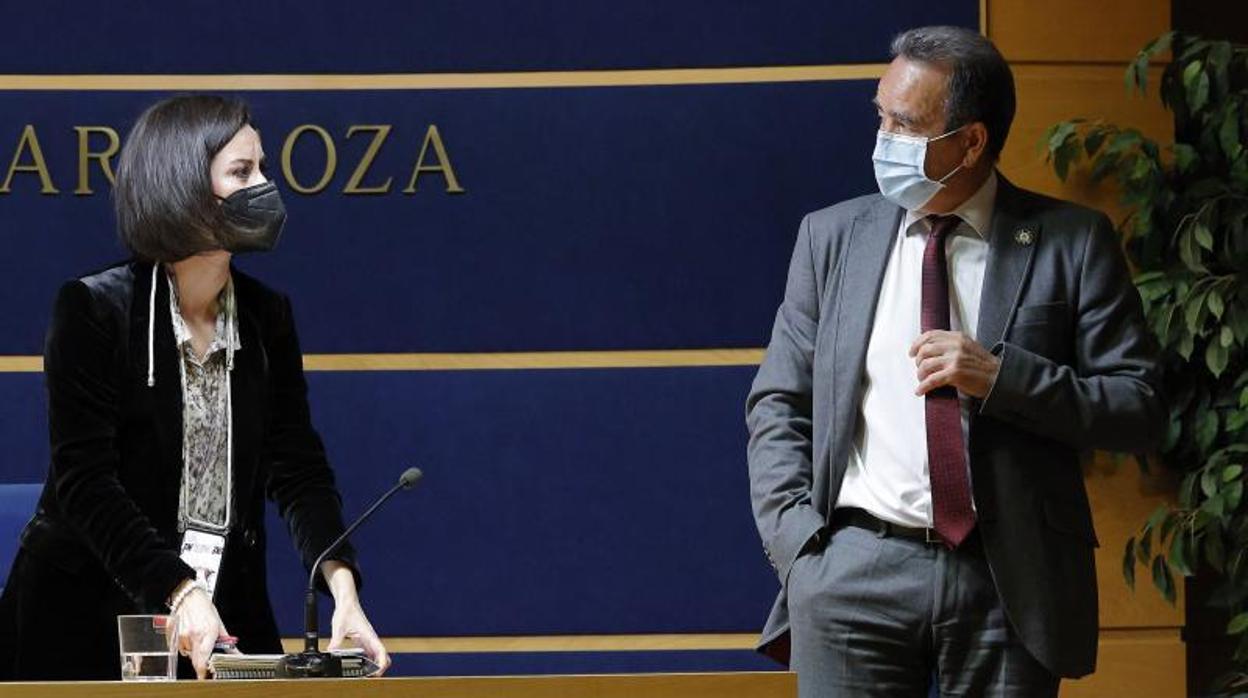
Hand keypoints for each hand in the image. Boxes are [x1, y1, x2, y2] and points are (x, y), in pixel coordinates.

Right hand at [171, 584, 228, 679]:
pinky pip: (179, 648)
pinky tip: (189, 635)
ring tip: (197, 637)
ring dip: (193, 651)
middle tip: (205, 657)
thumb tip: (236, 653)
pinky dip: (185, 645)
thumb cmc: (205, 608)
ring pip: (187, 653)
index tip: (205, 676)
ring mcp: (181, 636)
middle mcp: (193, 635)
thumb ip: (226, 642)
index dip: (203, 671)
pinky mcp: (172, 635)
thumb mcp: (219, 624)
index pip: (203, 659)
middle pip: (195, 660)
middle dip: (201, 662)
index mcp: (207, 632)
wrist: (188, 596)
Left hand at [322, 561, 390, 675]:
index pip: (381, 651)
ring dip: (376, 666)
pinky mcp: (364, 641)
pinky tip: (361, 667)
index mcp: (369, 635)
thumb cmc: (346, 611)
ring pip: (378, 656)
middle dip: (381, 668)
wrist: (347, 603)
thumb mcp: (339, 626)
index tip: (377, 672)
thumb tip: (330, 651)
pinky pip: (370, 654)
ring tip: (366, 675)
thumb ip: (335, 641)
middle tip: (371, 677)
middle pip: (383, 656)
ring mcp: (368, 640)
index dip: (381, 663)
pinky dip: (370, 662)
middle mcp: (371, 639)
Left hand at [909, 330, 999, 398]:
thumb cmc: (983, 366)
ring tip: (922, 380)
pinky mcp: (954, 374)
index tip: (912, 352)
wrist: (999, 377)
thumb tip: (930, 349)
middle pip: (924, 350)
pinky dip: (923, 387)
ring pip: (926, 365)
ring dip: (920, 375)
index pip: (930, 336)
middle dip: (918, 361)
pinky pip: (931, 380)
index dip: (917, 344)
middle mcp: (955, 346)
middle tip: (920, 369)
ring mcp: (955, 359)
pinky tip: (920, 391)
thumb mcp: (968, 347)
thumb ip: (951, 345)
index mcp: (958, 337)